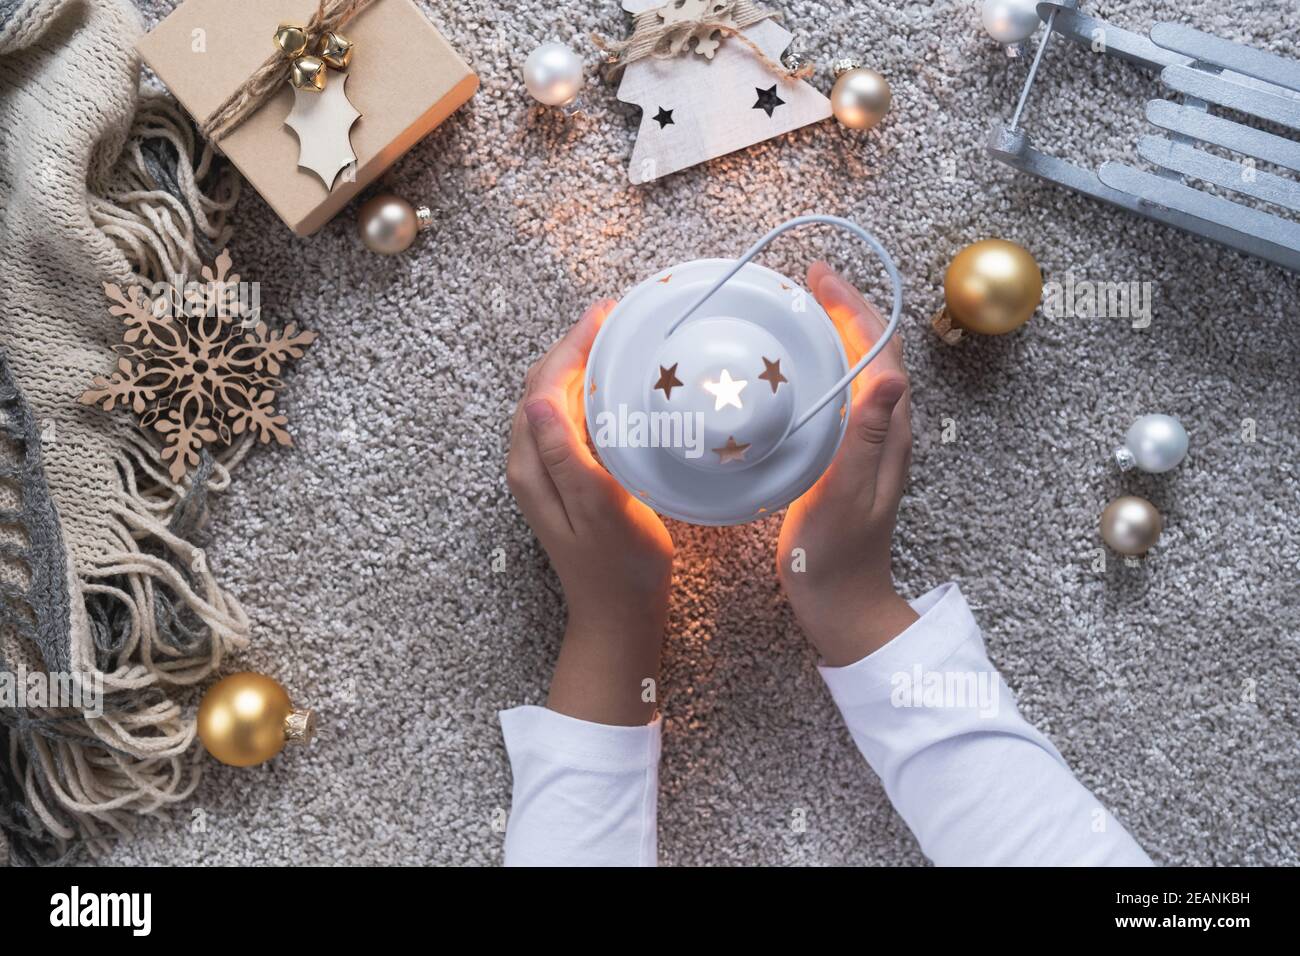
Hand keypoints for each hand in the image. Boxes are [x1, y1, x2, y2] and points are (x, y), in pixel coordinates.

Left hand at [507, 300, 673, 724]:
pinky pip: (570, 420)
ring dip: (582, 366)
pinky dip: (589, 394)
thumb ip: (567, 456)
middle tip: (618, 317)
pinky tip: (617, 388)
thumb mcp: (598, 509)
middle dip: (577, 346)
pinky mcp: (565, 479)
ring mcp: (546, 471)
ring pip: (555, 399)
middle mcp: (530, 462)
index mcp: (532, 465)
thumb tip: (539, 399)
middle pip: (545, 385)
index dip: (573, 345)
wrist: (619, 617)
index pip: (545, 384)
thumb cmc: (619, 566)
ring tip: (619, 340)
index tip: (607, 314)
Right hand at [777, 263, 918, 666]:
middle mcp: (884, 430)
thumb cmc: (838, 555)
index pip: (880, 350)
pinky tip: (792, 370)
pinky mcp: (846, 457)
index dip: (854, 307)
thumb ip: (868, 437)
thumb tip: (892, 375)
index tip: (820, 276)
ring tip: (800, 309)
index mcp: (889, 432)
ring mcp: (866, 443)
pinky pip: (839, 396)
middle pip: (873, 351)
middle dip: (845, 308)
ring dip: (835, 333)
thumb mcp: (847, 495)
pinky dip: (821, 368)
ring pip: (857, 370)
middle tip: (808, 279)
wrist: (840, 603)